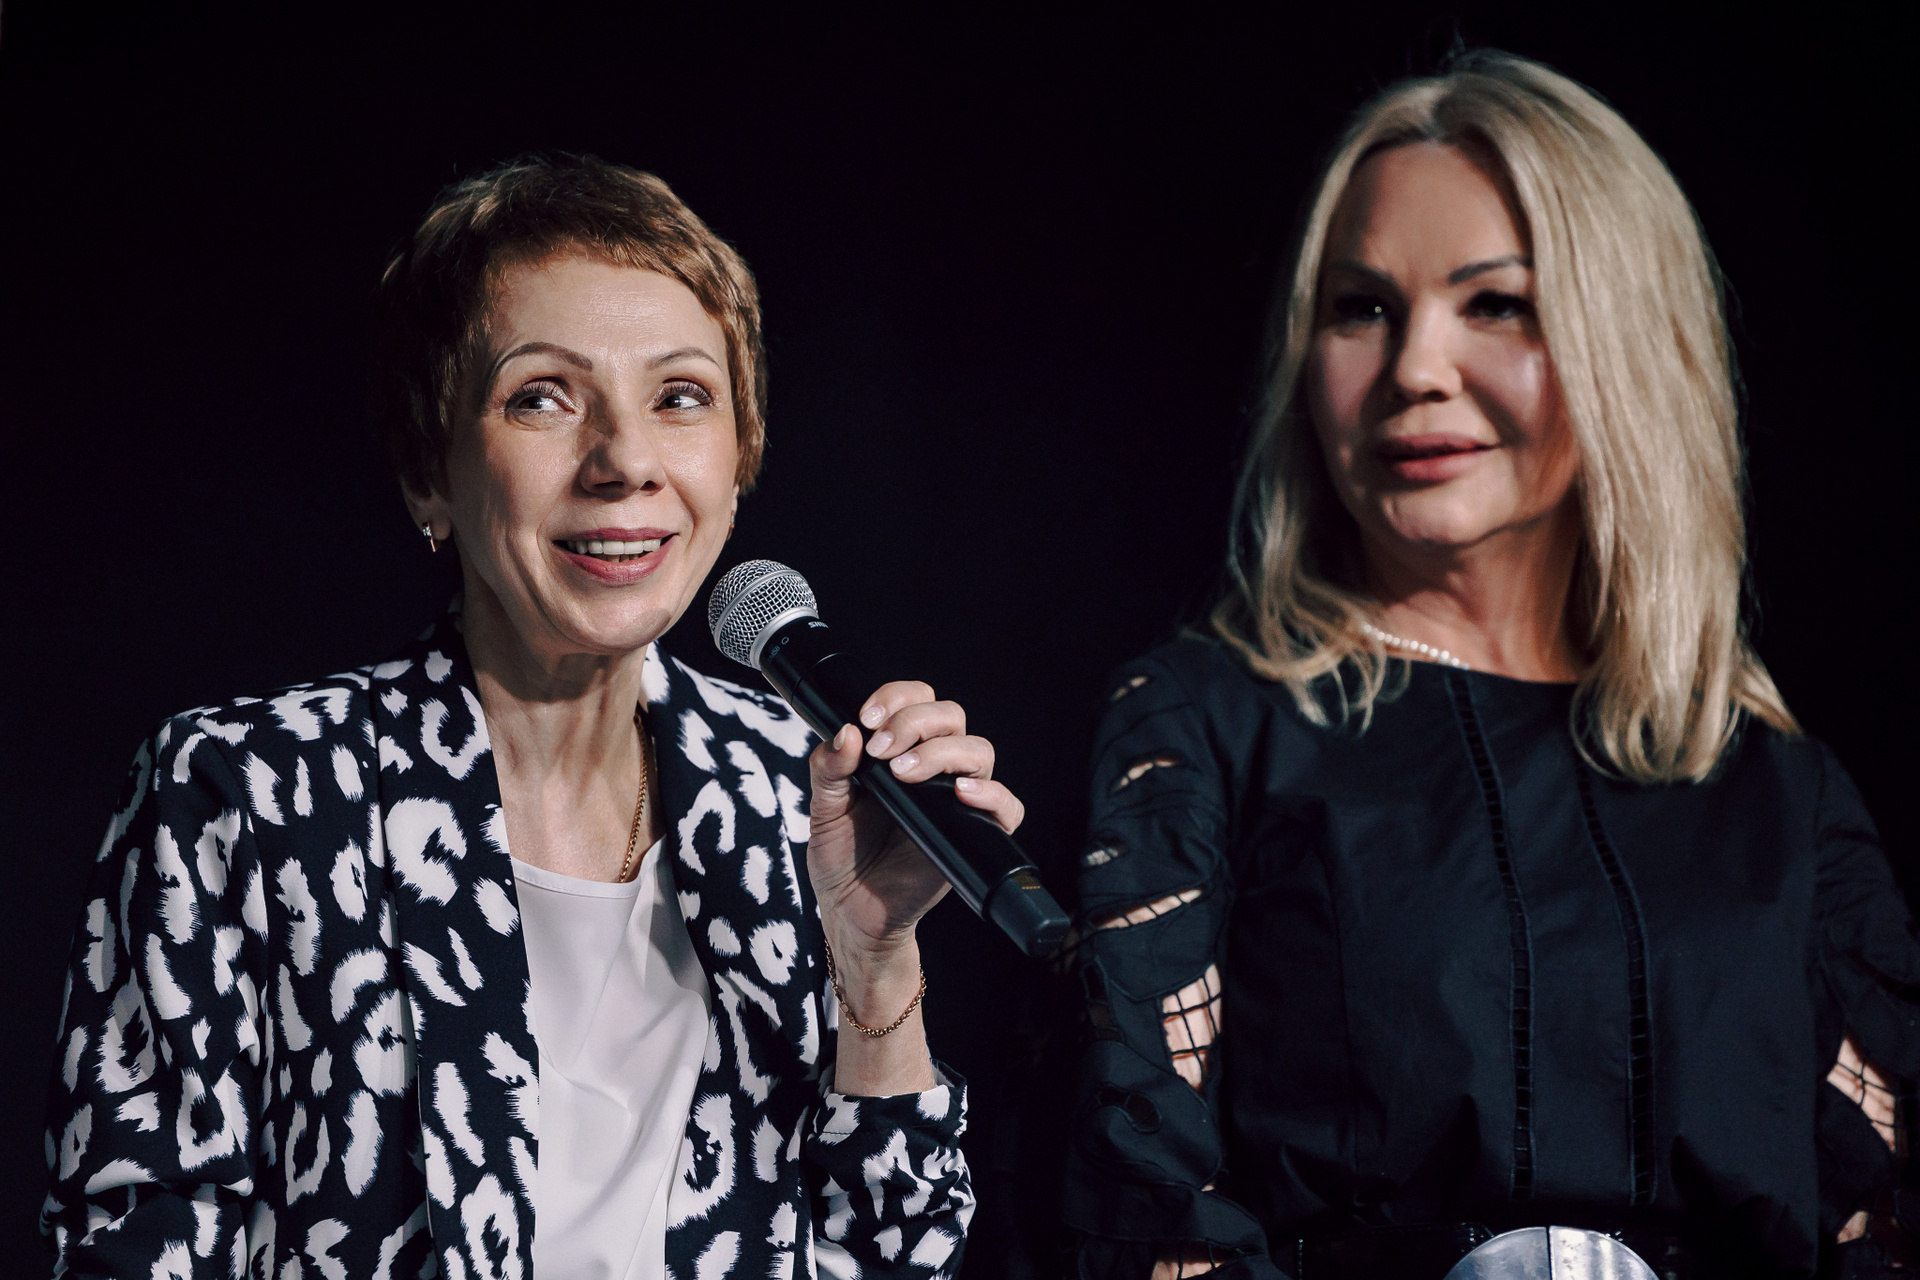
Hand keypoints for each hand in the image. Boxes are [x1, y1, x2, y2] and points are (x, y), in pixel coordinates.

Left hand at [807, 680, 1025, 966]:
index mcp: (898, 752)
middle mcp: (932, 769)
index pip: (916, 701)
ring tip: (904, 773)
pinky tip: (960, 794)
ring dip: (943, 752)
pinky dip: (992, 795)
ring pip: (979, 751)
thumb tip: (845, 733)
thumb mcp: (823, 811)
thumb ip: (828, 770)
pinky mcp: (973, 833)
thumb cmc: (842, 859)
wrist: (852, 913)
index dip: (897, 697)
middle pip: (951, 716)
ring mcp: (955, 799)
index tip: (868, 718)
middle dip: (916, 721)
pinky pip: (1007, 807)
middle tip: (883, 748)